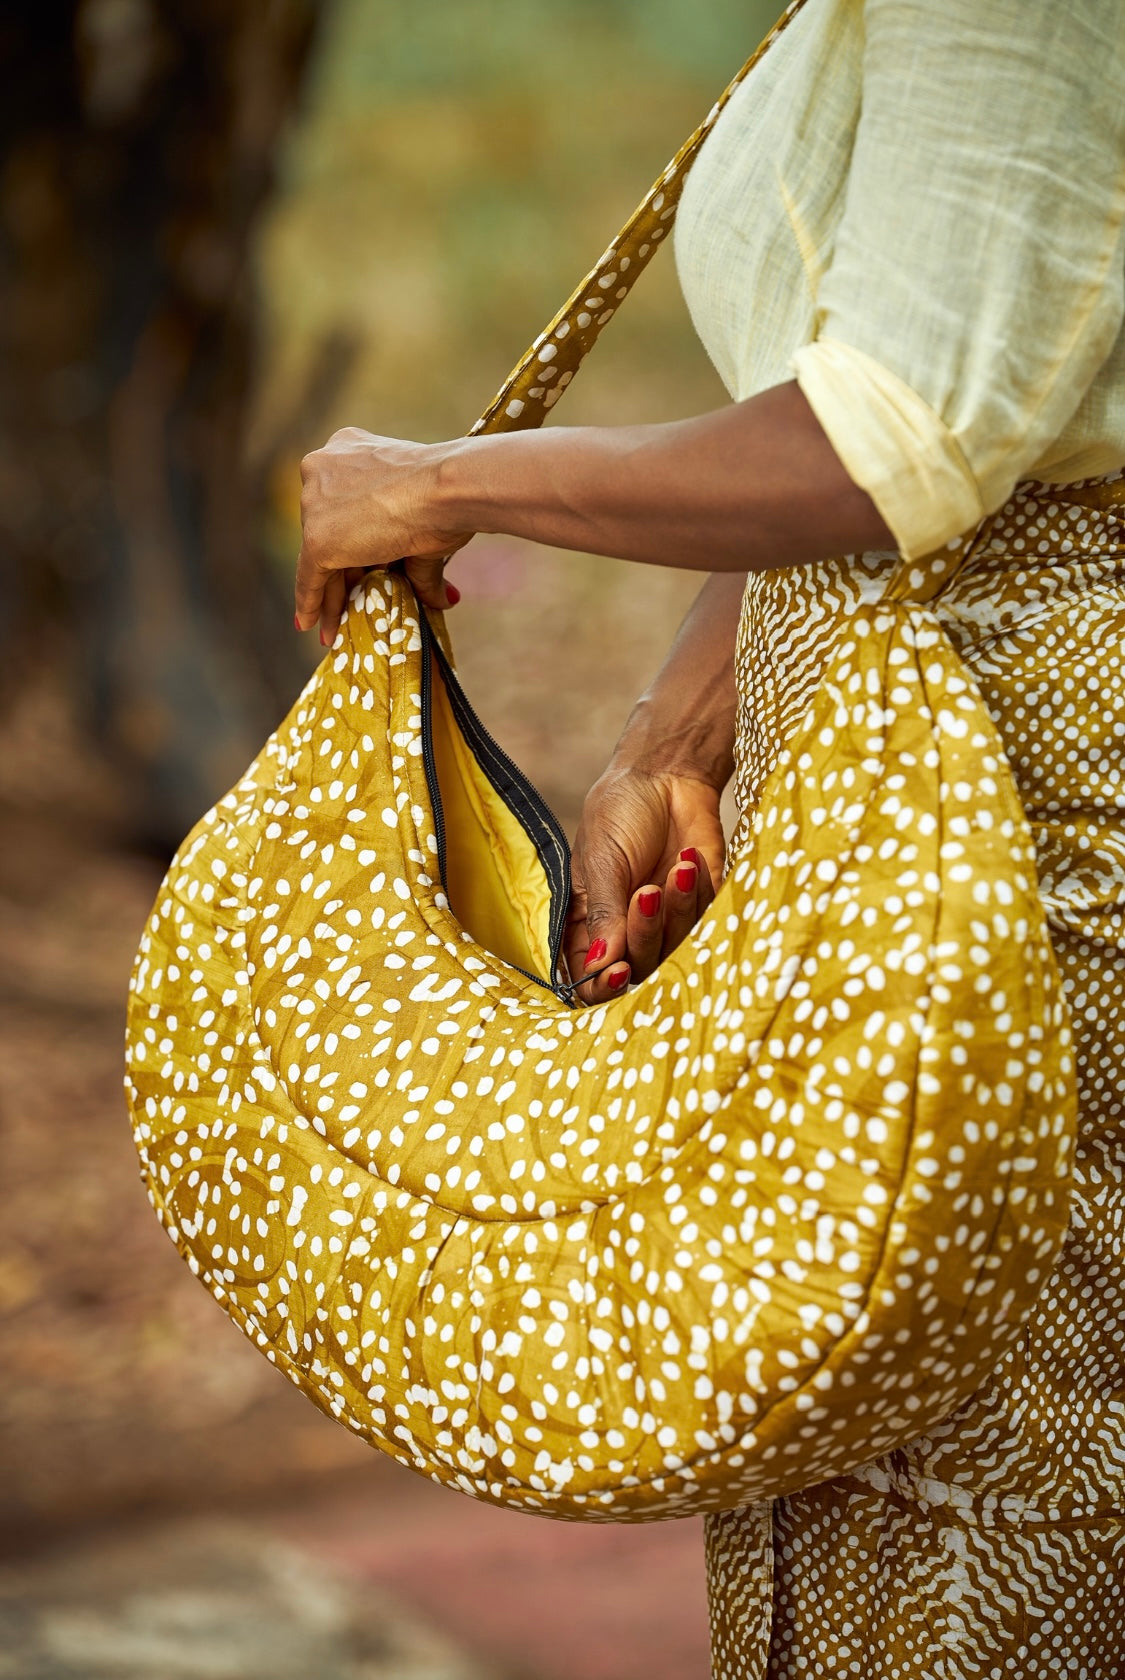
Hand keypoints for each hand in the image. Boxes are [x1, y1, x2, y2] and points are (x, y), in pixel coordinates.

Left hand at [294, 427, 469, 641]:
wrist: (446, 489)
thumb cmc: (447, 495)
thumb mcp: (425, 522)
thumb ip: (419, 562)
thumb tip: (442, 598)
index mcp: (348, 451)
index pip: (343, 506)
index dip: (349, 538)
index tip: (350, 563)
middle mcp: (322, 469)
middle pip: (328, 531)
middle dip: (340, 571)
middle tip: (347, 604)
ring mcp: (315, 502)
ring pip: (318, 557)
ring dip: (328, 594)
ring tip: (333, 627)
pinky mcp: (317, 539)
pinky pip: (309, 577)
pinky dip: (310, 602)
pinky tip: (309, 624)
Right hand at [564, 763, 724, 1004]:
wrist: (669, 775)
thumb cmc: (622, 813)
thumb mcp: (602, 860)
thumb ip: (602, 914)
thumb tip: (601, 964)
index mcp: (587, 922)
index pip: (589, 976)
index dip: (602, 984)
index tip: (618, 969)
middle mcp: (625, 930)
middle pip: (636, 969)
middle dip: (644, 935)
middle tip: (646, 893)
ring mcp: (664, 921)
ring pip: (673, 951)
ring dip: (676, 910)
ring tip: (677, 866)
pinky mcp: (700, 907)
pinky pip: (703, 924)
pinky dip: (697, 894)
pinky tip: (689, 860)